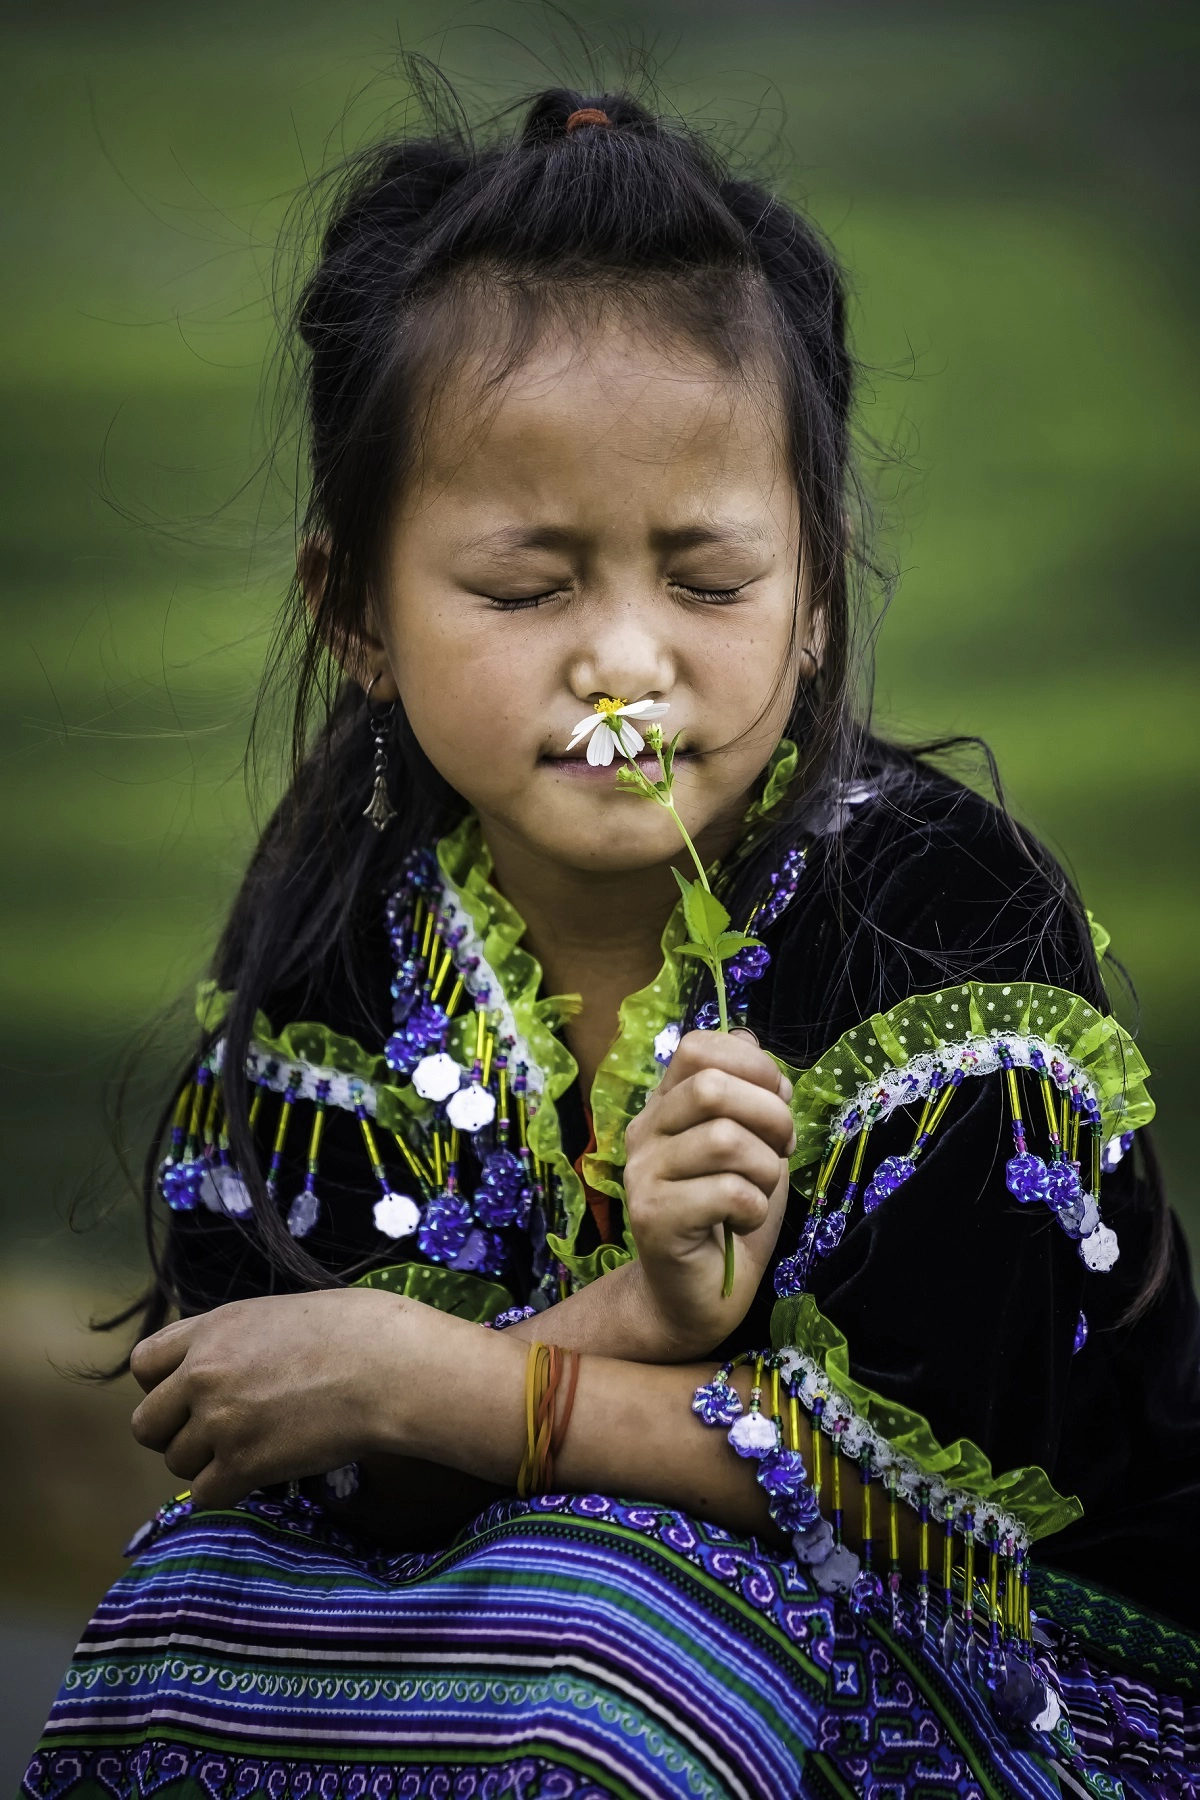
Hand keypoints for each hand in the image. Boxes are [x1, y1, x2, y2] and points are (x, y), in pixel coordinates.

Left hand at [130, 1287, 437, 1507]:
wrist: (389, 1367)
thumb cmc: (357, 1330)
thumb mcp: (280, 1315)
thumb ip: (237, 1341)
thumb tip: (231, 1367)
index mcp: (213, 1328)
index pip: (144, 1364)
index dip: (163, 1386)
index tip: (191, 1396)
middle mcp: (203, 1374)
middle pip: (147, 1424)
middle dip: (176, 1434)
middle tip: (217, 1435)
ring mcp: (219, 1421)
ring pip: (177, 1464)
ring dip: (208, 1464)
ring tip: (253, 1450)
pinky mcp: (243, 1465)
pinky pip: (206, 1496)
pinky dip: (228, 1492)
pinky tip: (261, 1475)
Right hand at [622, 1029, 793, 1357]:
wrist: (694, 1295)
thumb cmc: (727, 1214)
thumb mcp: (750, 1143)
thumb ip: (749, 1093)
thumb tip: (748, 1038)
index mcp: (665, 1105)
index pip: (697, 1047)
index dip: (751, 1064)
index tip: (776, 1101)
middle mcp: (645, 1132)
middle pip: (710, 1086)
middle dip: (768, 1115)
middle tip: (779, 1150)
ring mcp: (643, 1175)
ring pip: (725, 1140)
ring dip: (764, 1170)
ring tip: (758, 1193)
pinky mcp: (653, 1219)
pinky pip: (727, 1192)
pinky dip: (754, 1209)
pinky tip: (740, 1223)